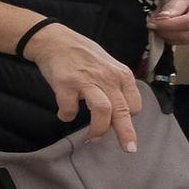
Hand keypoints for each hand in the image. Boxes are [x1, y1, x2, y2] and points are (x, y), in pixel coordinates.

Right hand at [22, 25, 143, 151]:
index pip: (134, 104)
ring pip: (102, 111)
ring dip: (98, 129)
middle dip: (126, 133)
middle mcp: (108, 78)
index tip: (119, 126)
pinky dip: (66, 116)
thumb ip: (115, 86)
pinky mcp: (66, 84)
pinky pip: (70, 109)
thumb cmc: (82, 55)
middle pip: (122, 111)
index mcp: (122, 75)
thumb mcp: (108, 67)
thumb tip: (118, 113)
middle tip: (129, 149)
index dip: (128, 119)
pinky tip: (64, 113)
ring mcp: (87, 81)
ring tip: (91, 138)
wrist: (55, 40)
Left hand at [148, 0, 188, 45]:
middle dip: (166, 32)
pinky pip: (186, 43)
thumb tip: (161, 19)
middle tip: (151, 25)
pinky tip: (167, 30)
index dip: (168, 25)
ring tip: (157, 26)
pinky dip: (174, 38)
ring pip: (185, 41)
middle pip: (187, 35)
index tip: (152, 23)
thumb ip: (174, 5)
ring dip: (168, 36)